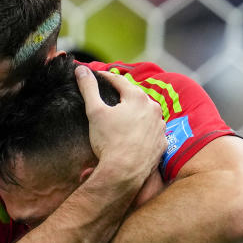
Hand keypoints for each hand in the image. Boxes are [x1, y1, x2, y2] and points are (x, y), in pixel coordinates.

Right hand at [74, 66, 165, 180]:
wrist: (124, 172)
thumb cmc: (109, 141)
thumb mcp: (95, 112)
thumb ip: (89, 88)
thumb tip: (81, 70)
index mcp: (137, 97)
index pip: (119, 81)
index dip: (106, 77)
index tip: (97, 76)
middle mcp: (153, 109)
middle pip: (135, 96)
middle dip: (123, 95)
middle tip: (110, 97)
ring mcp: (160, 127)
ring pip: (146, 114)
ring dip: (135, 113)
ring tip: (122, 118)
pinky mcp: (162, 143)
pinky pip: (152, 132)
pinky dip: (143, 131)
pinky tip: (133, 136)